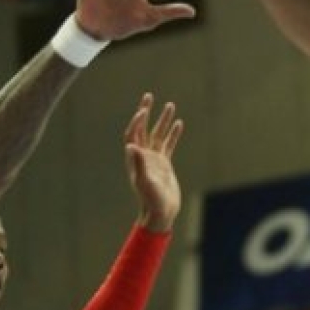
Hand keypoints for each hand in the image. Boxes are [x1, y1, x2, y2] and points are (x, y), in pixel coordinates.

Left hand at [124, 93, 183, 231]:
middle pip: (143, 129)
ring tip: (170, 104)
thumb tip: (130, 146)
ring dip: (163, 120)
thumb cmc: (152, 200)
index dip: (137, 122)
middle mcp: (143, 157)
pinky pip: (168, 145)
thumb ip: (138, 164)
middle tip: (149, 96)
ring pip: (158, 135)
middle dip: (145, 113)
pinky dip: (173, 134)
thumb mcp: (144, 182)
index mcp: (135, 159)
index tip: (144, 110)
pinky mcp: (164, 164)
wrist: (161, 213)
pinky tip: (179, 123)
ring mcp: (154, 160)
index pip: (133, 135)